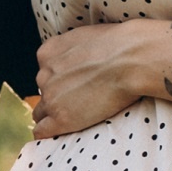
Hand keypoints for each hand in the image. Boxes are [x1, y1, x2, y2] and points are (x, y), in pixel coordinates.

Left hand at [33, 21, 165, 137]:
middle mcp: (44, 75)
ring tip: (75, 118)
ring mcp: (51, 98)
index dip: (60, 80)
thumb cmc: (119, 46)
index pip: (45, 71)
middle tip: (81, 100)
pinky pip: (42, 132)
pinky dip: (49, 134)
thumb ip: (74, 49)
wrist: (130, 60)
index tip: (75, 84)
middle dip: (58, 96)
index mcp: (48, 53)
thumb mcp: (86, 37)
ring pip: (41, 113)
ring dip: (53, 116)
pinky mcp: (60, 118)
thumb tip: (81, 57)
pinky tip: (60, 134)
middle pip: (44, 92)